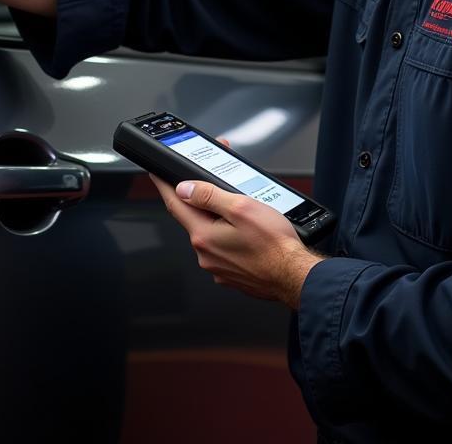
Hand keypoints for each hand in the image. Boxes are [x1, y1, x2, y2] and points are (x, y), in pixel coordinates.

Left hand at [150, 173, 322, 308]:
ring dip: (220, 218)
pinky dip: (230, 235)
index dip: (164, 186)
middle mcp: (206, 254)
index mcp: (203, 235)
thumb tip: (184, 189)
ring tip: (244, 209)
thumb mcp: (241, 208)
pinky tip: (249, 231)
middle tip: (217, 183)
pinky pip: (224, 247)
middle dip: (202, 198)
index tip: (157, 175)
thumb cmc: (275, 245)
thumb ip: (209, 196)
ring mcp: (218, 266)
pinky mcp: (231, 273)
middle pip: (194, 217)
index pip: (175, 204)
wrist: (295, 276)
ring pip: (211, 232)